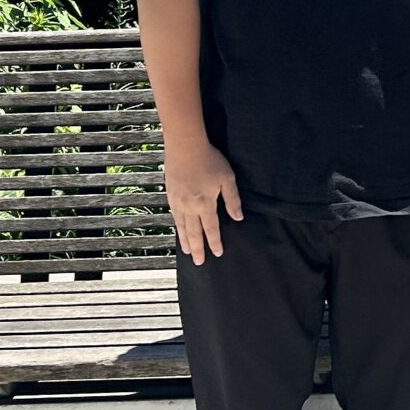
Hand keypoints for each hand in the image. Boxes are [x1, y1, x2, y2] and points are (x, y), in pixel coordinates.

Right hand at [165, 139, 244, 262]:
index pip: (211, 228)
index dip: (215, 242)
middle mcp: (190, 206)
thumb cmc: (209, 160)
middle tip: (199, 262)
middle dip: (198, 248)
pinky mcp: (171, 195)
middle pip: (194, 233)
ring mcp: (178, 202)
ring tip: (188, 252)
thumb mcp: (227, 178)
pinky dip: (177, 228)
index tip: (217, 253)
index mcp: (205, 203)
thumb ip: (233, 199)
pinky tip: (179, 231)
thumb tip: (238, 217)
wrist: (185, 147)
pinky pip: (174, 217)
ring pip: (182, 227)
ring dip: (186, 241)